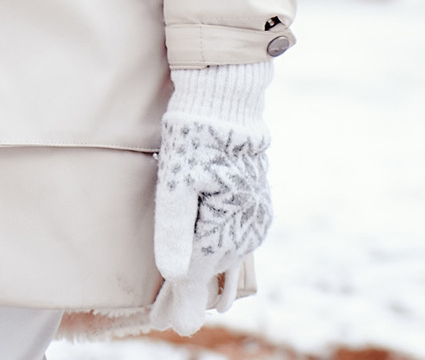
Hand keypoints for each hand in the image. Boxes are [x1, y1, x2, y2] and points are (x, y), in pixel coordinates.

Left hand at [151, 61, 272, 334]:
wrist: (228, 101)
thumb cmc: (194, 137)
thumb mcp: (175, 183)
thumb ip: (174, 231)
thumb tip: (174, 276)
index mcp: (222, 229)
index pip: (195, 279)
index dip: (179, 302)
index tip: (168, 324)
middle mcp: (244, 231)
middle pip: (213, 275)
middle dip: (193, 296)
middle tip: (172, 318)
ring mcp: (254, 219)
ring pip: (230, 261)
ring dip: (211, 281)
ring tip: (196, 304)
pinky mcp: (256, 205)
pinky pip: (240, 244)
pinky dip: (224, 260)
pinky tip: (219, 269)